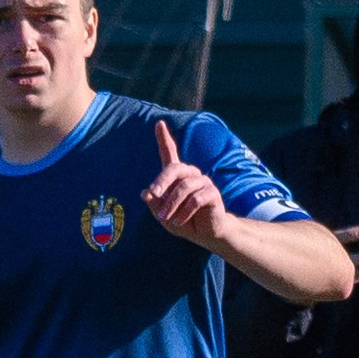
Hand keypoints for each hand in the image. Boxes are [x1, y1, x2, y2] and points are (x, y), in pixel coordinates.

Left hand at [142, 119, 228, 244]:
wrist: (204, 234)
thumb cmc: (182, 221)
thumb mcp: (163, 215)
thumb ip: (154, 204)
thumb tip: (146, 193)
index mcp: (176, 176)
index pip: (170, 153)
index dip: (164, 138)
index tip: (159, 123)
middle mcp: (190, 174)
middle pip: (176, 168)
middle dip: (162, 181)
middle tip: (153, 194)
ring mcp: (203, 182)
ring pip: (185, 187)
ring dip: (172, 203)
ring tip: (166, 217)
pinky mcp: (213, 194)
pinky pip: (196, 199)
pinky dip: (185, 211)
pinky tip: (179, 220)